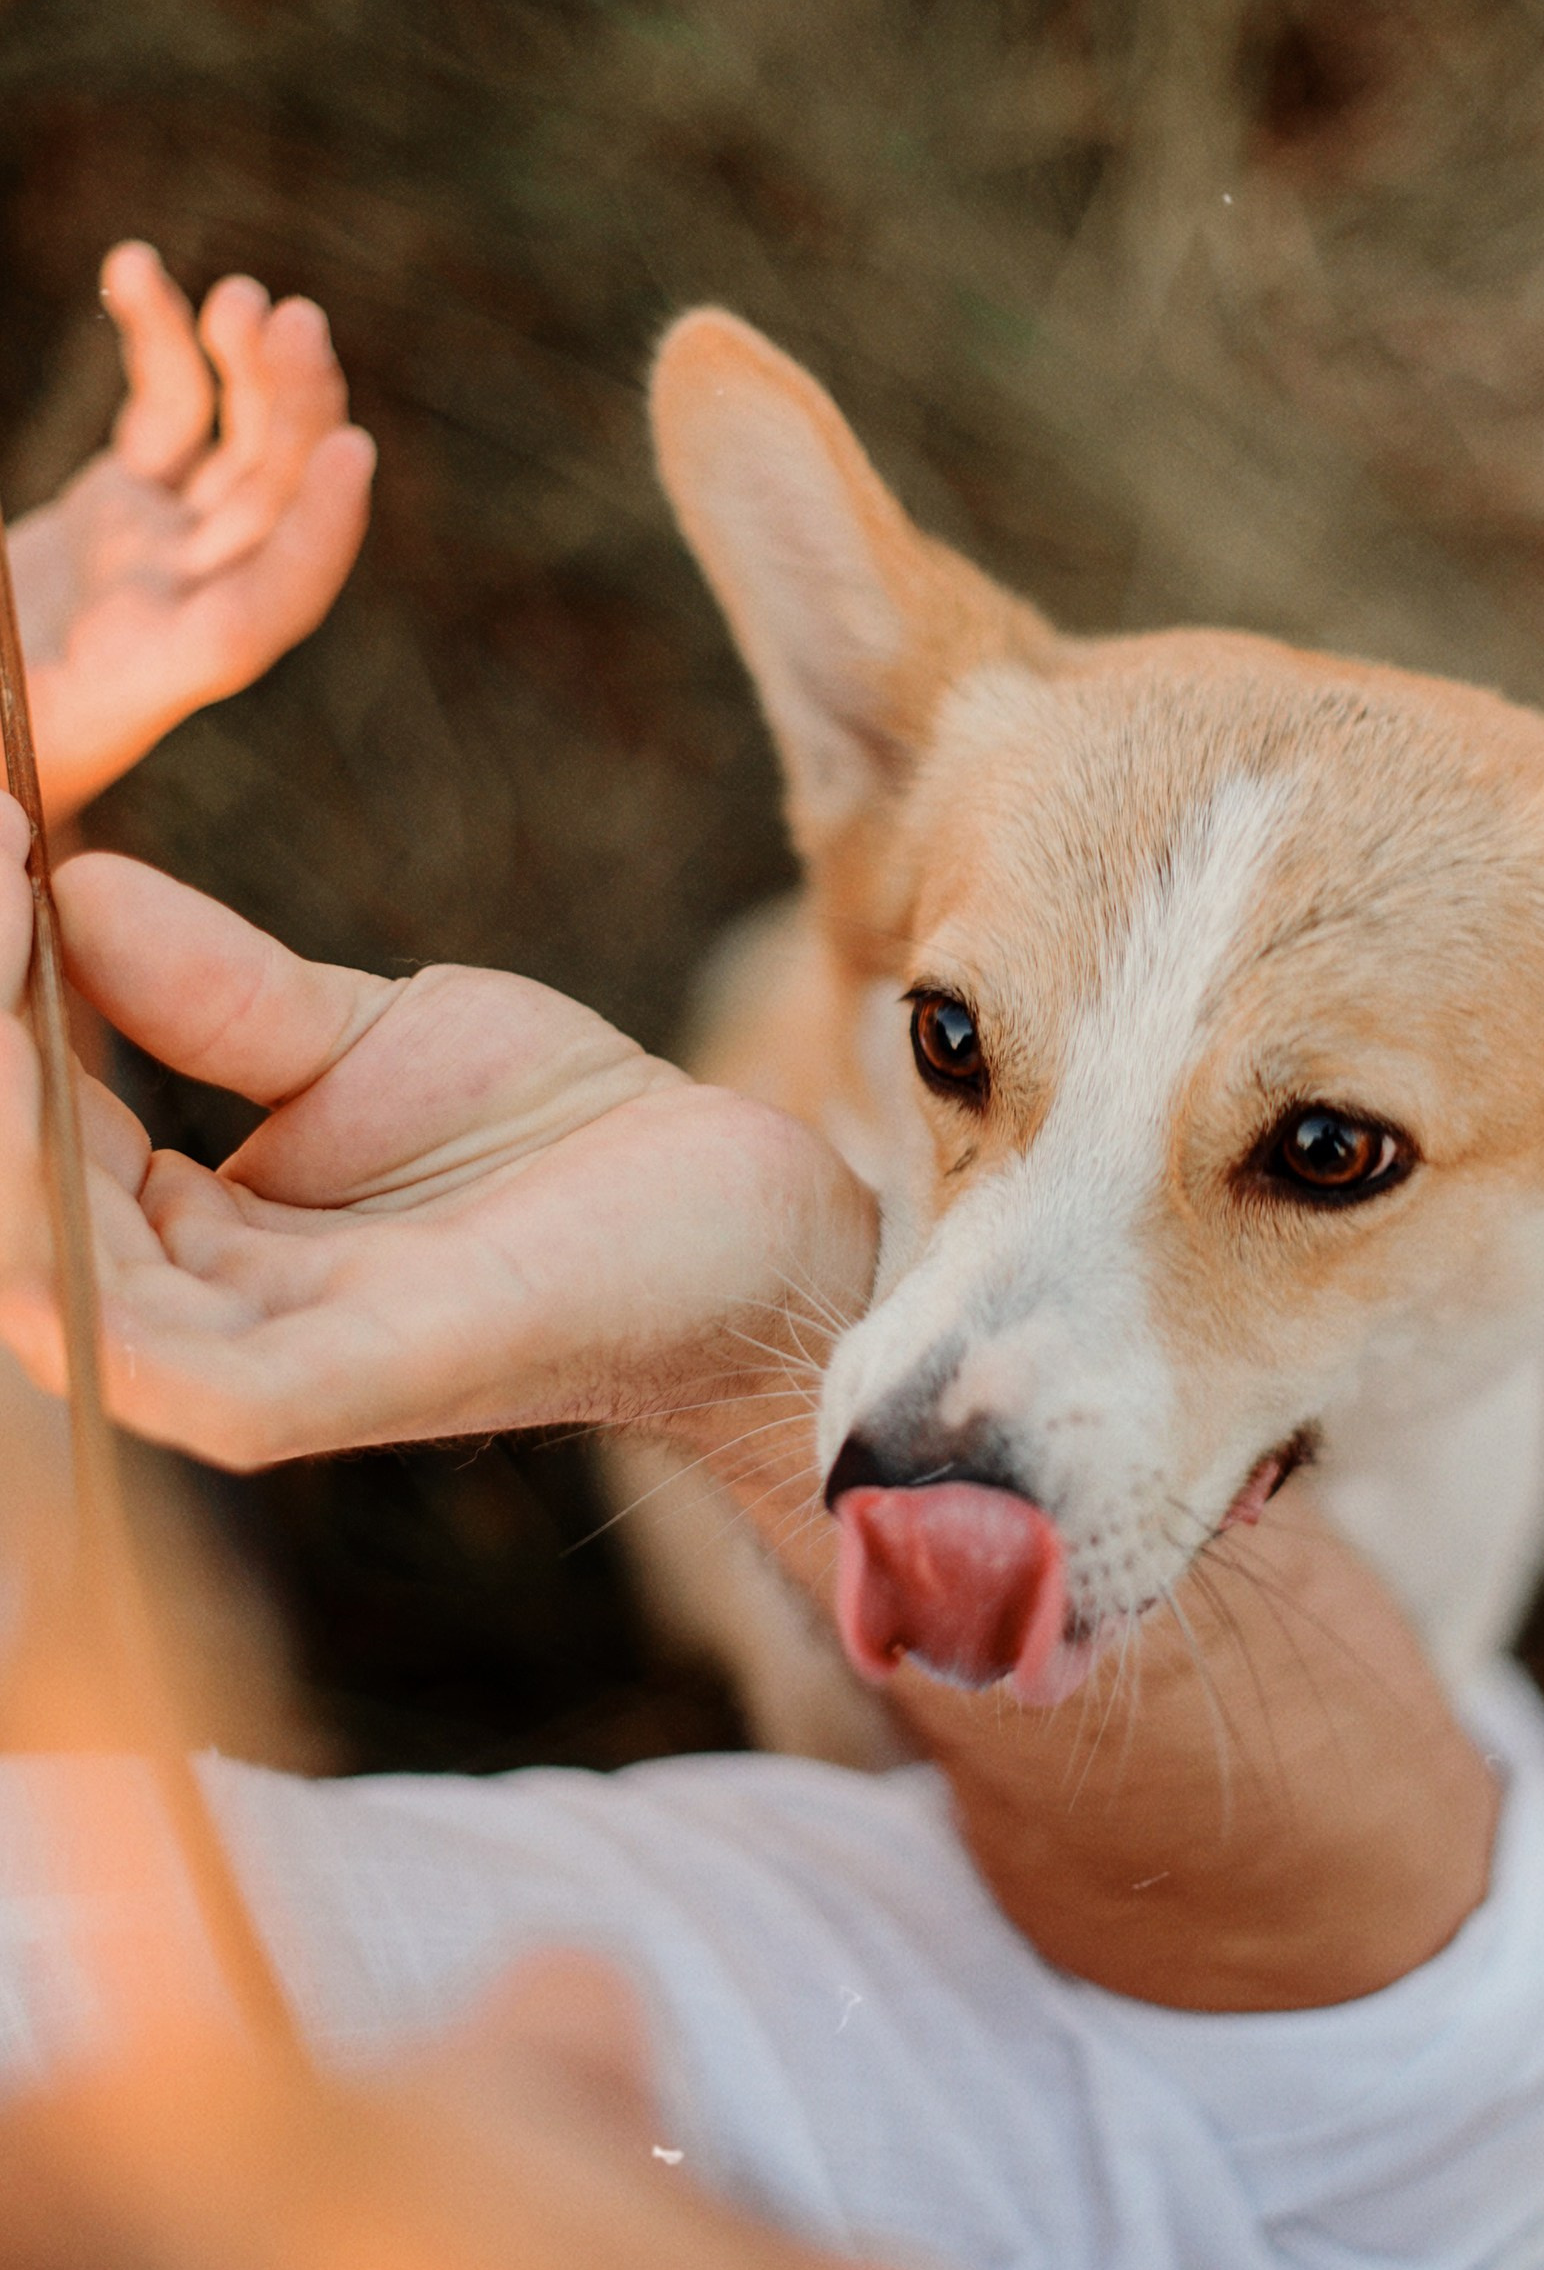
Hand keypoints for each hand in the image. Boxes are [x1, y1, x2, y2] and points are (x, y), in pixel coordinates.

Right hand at [0, 807, 876, 1467]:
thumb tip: (67, 883)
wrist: (743, 1209)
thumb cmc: (555, 1141)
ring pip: (65, 1296)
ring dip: (1, 1163)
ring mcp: (281, 1361)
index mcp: (193, 1240)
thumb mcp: (364, 1038)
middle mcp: (211, 1313)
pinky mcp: (361, 1385)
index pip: (32, 1135)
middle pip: (25, 1220)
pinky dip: (89, 1299)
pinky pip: (183, 1377)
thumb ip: (210, 992)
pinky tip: (32, 1202)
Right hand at [10, 243, 373, 824]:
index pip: (266, 609)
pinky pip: (165, 414)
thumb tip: (144, 549)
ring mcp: (158, 552)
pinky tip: (134, 268)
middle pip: (270, 506)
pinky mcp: (124, 508)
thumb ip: (15, 665)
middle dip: (294, 410)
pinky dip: (159, 341)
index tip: (355, 453)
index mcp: (152, 675)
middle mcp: (177, 608)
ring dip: (253, 370)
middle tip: (296, 321)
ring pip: (239, 453)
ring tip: (245, 296)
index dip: (320, 536)